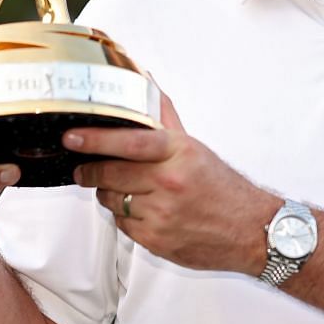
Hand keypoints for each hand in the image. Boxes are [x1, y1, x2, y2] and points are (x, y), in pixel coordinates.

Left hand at [67, 95, 274, 273]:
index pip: (128, 141)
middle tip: (82, 168)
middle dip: (89, 171)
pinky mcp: (156, 240)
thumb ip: (165, 119)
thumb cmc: (222, 187)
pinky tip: (142, 211)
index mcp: (178, 153)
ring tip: (123, 189)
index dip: (95, 139)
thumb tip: (146, 84)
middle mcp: (169, 182)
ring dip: (109, 194)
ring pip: (112, 200)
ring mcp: (162, 214)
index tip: (72, 137)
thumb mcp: (194, 148)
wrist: (251, 230)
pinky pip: (123, 224)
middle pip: (110, 173)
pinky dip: (126, 217)